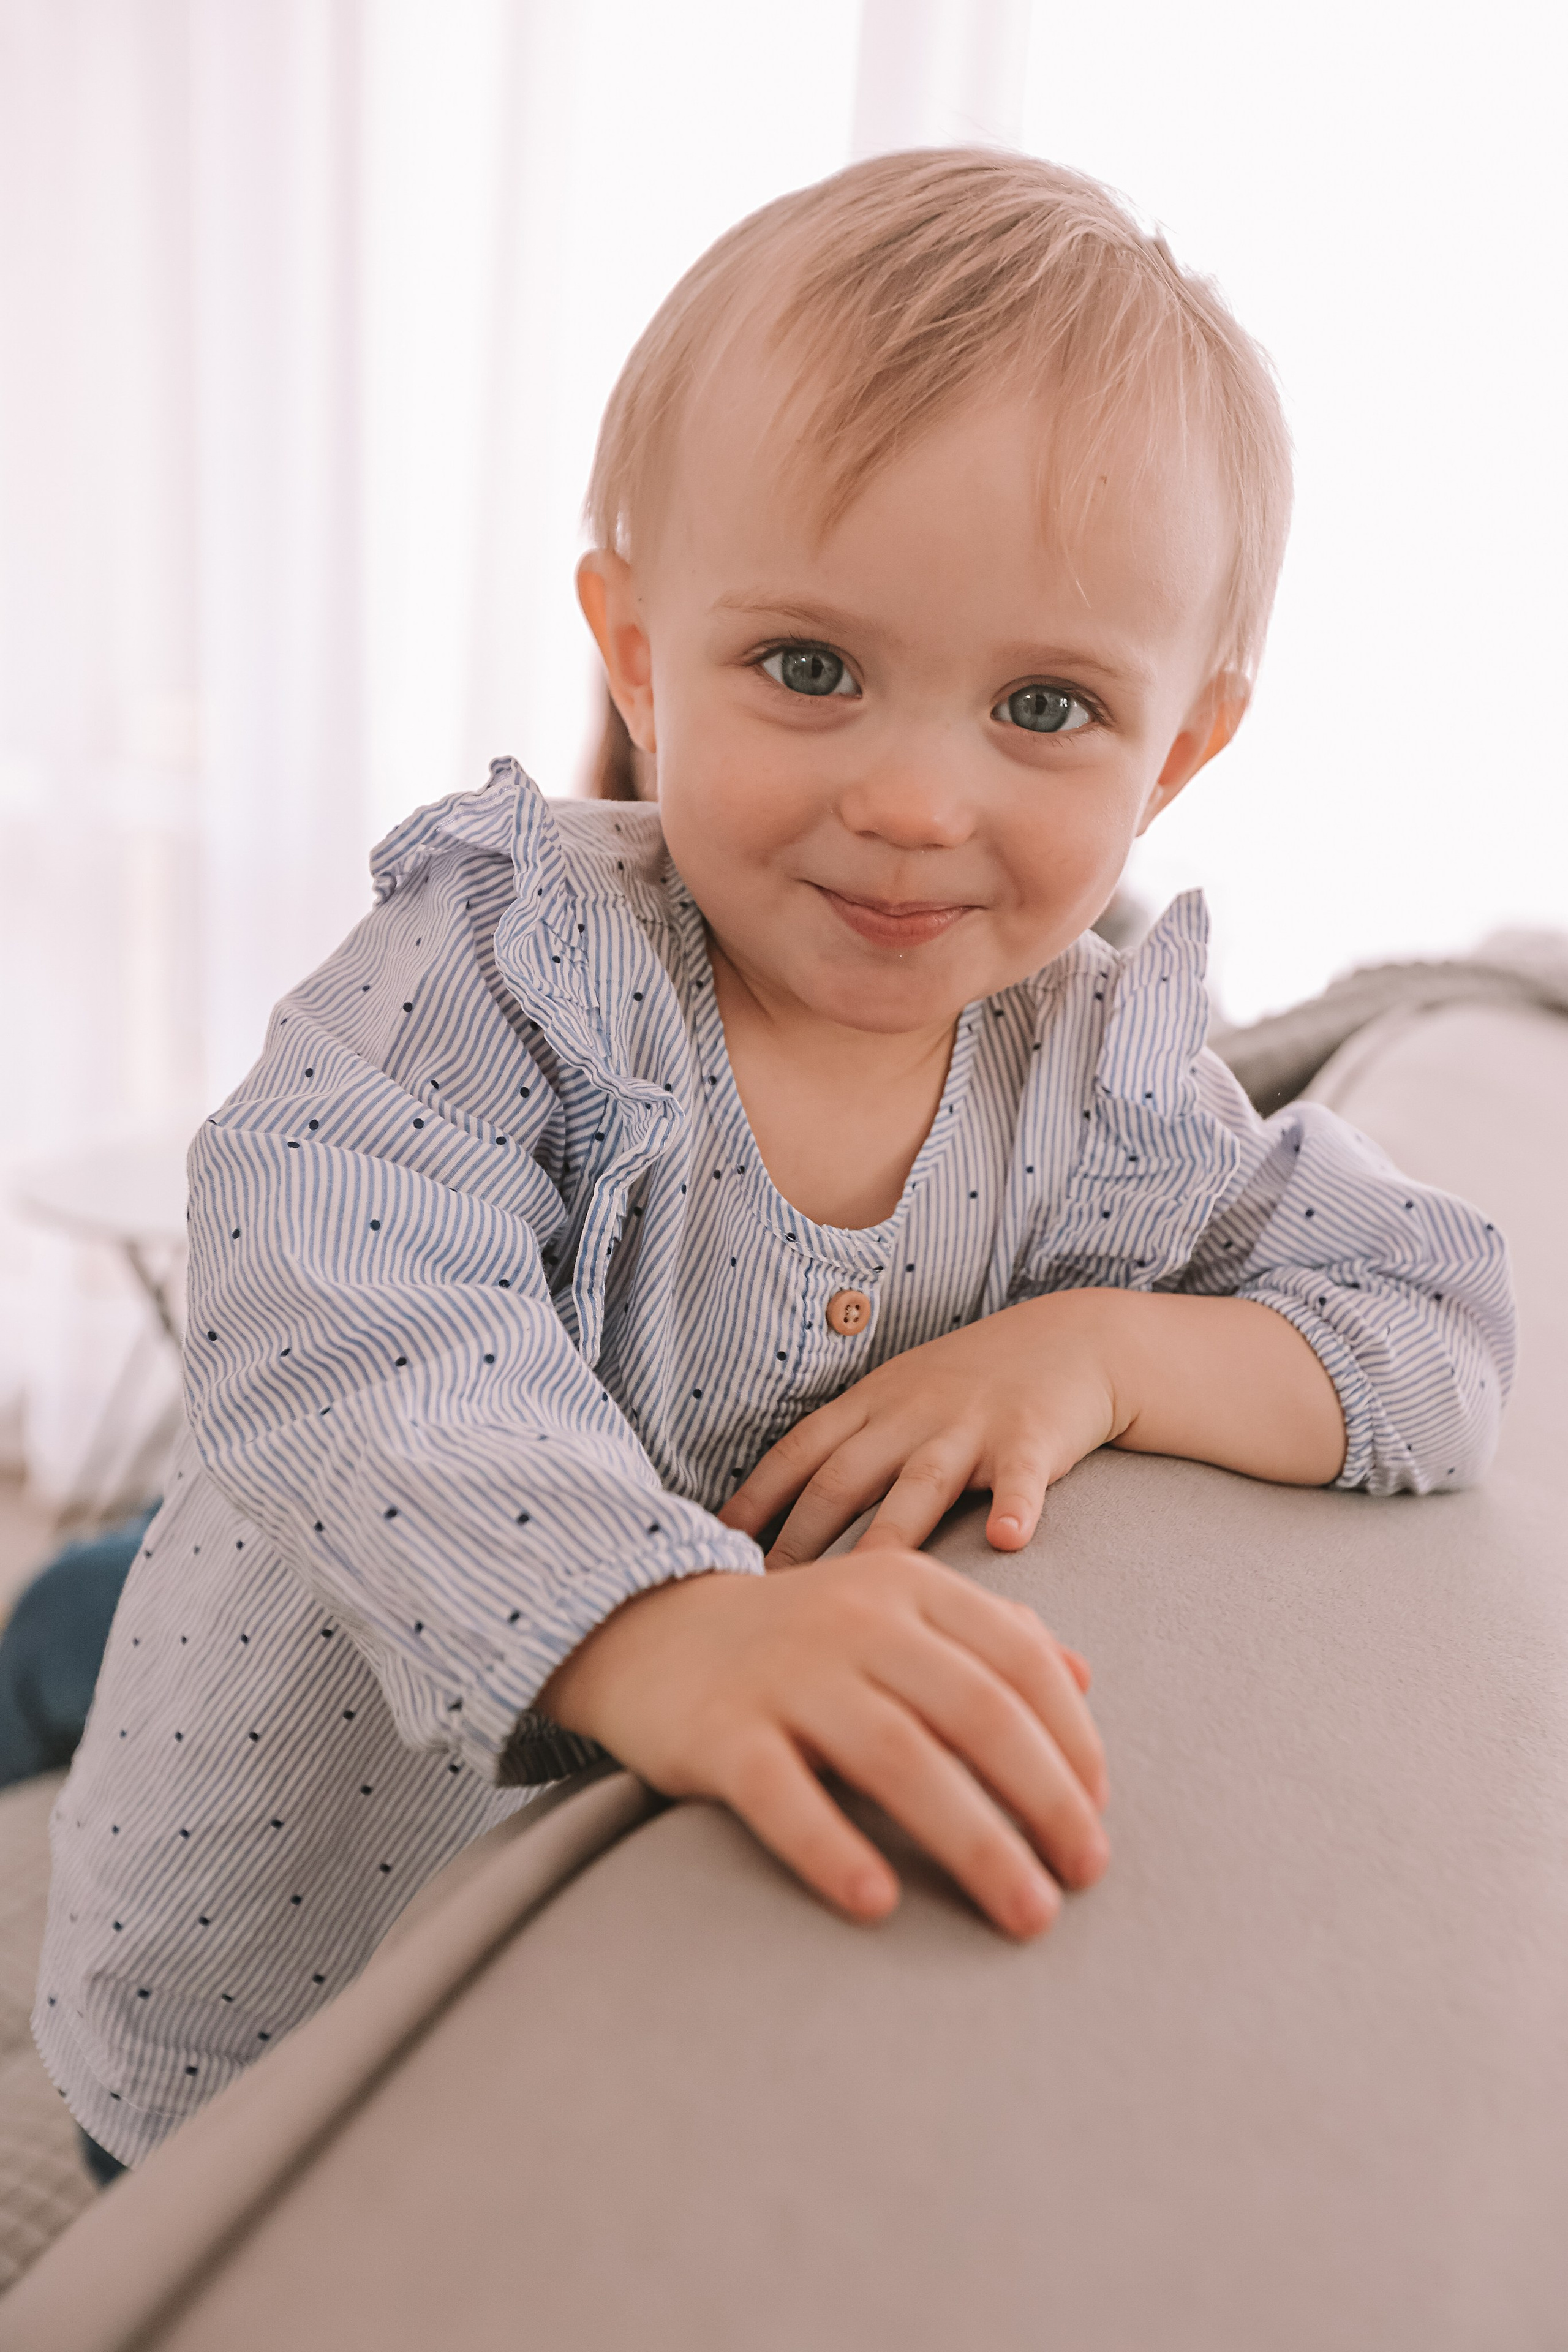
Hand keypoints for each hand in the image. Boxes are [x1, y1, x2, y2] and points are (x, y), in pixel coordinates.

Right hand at [536, 1549, 1108, 1940]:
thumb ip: (988, 1635)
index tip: (1098, 1813)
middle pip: (976, 1711)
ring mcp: (784, 1673)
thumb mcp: (894, 1608)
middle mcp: (855, 1619)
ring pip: (899, 1756)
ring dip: (975, 1842)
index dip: (1073, 1740)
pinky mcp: (718, 1731)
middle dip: (1046, 1800)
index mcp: (909, 1587)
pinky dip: (832, 1847)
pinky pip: (782, 1794)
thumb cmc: (796, 1637)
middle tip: (1085, 1877)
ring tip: (1025, 1912)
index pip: (1019, 1659)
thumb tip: (1085, 1677)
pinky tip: (877, 1903)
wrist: (644, 1626)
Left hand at [721, 1293, 1124, 1566]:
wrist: (1071, 1339)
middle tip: (766, 1598)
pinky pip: (1021, 1476)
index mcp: (869, 1406)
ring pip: (921, 1485)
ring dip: (891, 1535)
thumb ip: (847, 1451)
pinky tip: (1008, 1540)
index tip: (707, 1546)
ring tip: (868, 1585)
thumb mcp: (897, 1398)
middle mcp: (909, 1414)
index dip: (751, 1502)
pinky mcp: (1031, 1437)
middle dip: (799, 1539)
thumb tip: (775, 1521)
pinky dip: (1015, 1506)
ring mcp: (969, 1425)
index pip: (794, 1456)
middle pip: (843, 1479)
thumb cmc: (972, 1384)